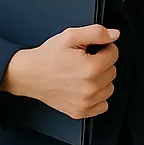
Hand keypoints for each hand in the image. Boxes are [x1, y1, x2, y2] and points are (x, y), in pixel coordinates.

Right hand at [1, 25, 119, 118]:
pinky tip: (84, 88)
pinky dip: (97, 96)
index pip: (114, 53)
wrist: (28, 74)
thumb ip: (96, 33)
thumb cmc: (48, 56)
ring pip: (109, 87)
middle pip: (112, 71)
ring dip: (101, 80)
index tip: (90, 49)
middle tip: (83, 60)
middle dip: (102, 63)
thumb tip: (115, 35)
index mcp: (91, 68)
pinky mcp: (80, 112)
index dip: (103, 47)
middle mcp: (90, 88)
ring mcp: (86, 102)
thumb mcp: (70, 36)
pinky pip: (103, 105)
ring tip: (83, 74)